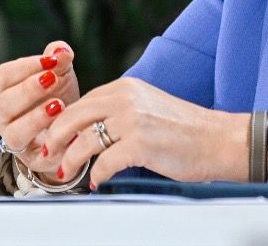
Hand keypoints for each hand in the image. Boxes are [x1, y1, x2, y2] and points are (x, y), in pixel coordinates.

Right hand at [0, 40, 79, 179]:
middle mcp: (2, 116)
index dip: (25, 67)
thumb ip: (59, 58)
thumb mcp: (59, 72)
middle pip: (4, 104)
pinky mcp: (32, 159)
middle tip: (53, 78)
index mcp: (3, 90)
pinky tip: (68, 131)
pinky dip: (52, 145)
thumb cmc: (55, 93)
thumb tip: (62, 52)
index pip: (3, 77)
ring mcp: (14, 139)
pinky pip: (36, 156)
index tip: (50, 61)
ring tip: (59, 105)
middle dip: (29, 90)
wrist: (67, 126)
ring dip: (35, 118)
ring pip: (14, 133)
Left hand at [42, 76, 248, 189]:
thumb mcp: (148, 106)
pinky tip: (97, 181)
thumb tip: (90, 129)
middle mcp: (126, 98)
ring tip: (66, 172)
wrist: (218, 139)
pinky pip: (105, 163)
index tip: (54, 136)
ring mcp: (132, 120)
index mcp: (127, 86)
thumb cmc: (186, 129)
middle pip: (75, 116)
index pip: (84, 101)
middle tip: (49, 153)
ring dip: (71, 160)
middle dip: (56, 137)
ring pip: (85, 141)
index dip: (65, 120)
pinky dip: (97, 175)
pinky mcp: (140, 144)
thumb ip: (120, 111)